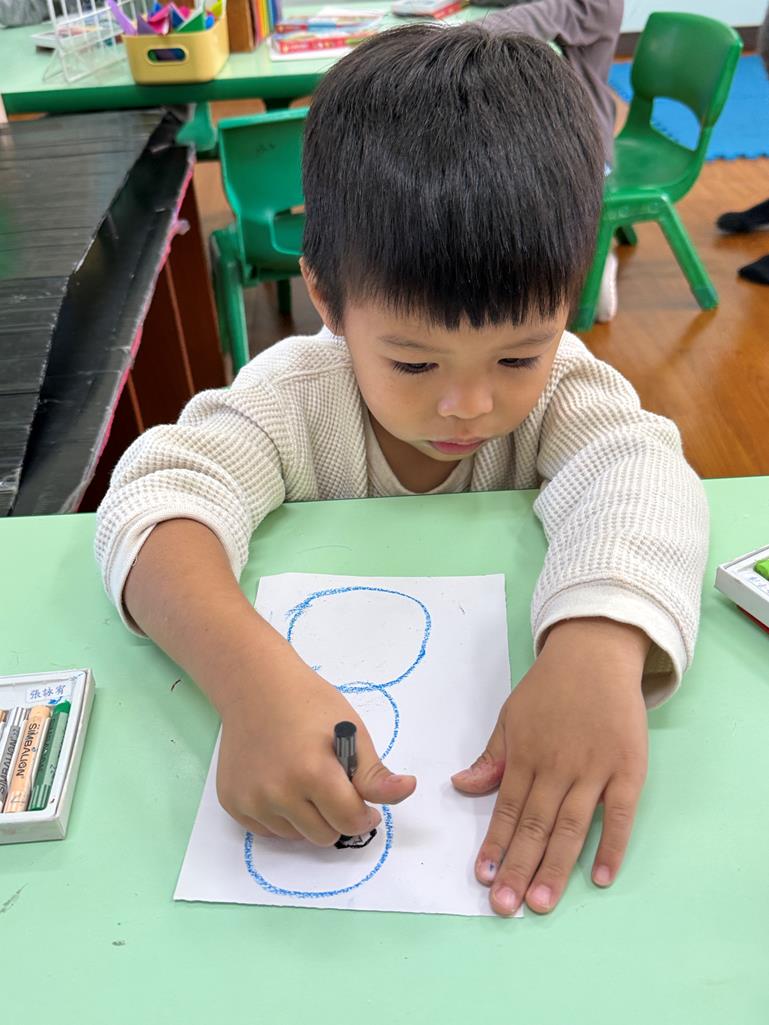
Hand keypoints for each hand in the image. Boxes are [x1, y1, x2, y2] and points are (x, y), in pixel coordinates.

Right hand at [217, 661, 415, 843]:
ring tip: (304, 780)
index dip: (365, 815)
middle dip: (336, 818)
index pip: (349, 821)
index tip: (365, 805)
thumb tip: (407, 790)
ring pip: (296, 836)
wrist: (255, 687)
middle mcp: (278, 792)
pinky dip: (281, 817)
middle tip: (333, 787)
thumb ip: (375, 773)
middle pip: (324, 836)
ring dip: (308, 819)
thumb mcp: (352, 731)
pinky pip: (268, 831)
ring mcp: (252, 800)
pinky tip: (280, 783)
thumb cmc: (309, 704)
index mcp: (313, 773)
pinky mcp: (233, 803)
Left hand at [452, 618, 648, 915]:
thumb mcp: (511, 716)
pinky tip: (601, 877)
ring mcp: (594, 768)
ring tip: (541, 903)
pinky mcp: (628, 768)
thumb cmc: (550, 688)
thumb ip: (492, 756)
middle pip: (535, 825)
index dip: (495, 844)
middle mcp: (557, 766)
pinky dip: (612, 845)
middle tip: (506, 906)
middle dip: (519, 867)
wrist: (595, 654)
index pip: (507, 809)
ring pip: (572, 826)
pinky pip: (620, 813)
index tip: (483, 877)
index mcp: (525, 755)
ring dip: (555, 867)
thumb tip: (461, 787)